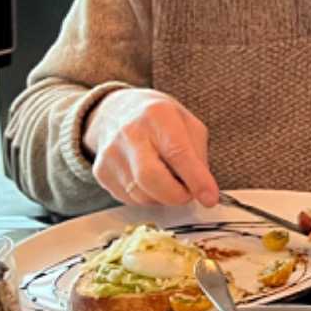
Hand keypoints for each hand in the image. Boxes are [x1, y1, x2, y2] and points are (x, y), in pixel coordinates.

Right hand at [82, 88, 219, 207]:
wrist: (117, 111)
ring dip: (163, 197)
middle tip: (189, 194)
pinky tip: (150, 180)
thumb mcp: (187, 124)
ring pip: (141, 194)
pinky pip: (129, 199)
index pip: (178, 152)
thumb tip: (203, 189)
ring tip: (169, 181)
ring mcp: (111, 154)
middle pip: (151, 178)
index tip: (209, 198)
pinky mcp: (101, 172)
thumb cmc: (159, 119)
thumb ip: (198, 155)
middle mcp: (130, 133)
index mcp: (157, 115)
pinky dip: (147, 197)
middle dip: (177, 195)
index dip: (196, 179)